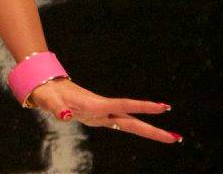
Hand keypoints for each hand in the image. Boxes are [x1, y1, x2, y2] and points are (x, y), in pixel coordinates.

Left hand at [29, 79, 179, 142]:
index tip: (163, 107)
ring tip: (170, 137)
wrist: (46, 85)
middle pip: (131, 120)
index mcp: (93, 104)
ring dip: (149, 130)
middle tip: (176, 137)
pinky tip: (149, 132)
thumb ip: (57, 109)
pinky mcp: (98, 116)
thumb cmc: (46, 93)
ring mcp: (101, 113)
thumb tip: (66, 116)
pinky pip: (121, 123)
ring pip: (129, 122)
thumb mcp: (48, 100)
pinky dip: (136, 128)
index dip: (142, 106)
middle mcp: (101, 108)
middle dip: (153, 129)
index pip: (122, 105)